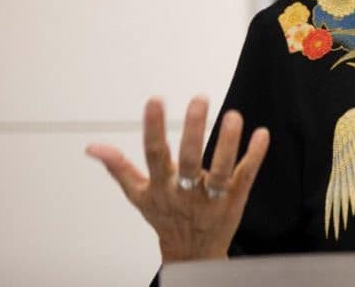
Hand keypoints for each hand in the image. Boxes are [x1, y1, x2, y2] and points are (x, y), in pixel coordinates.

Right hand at [86, 96, 268, 261]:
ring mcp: (212, 196)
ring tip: (233, 115)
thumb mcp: (138, 195)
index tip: (155, 100)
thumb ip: (119, 168)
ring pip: (220, 170)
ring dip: (227, 143)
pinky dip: (254, 155)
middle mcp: (185, 191)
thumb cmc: (166, 217)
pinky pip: (245, 175)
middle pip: (188, 160)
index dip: (153, 128)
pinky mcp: (234, 198)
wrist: (192, 254)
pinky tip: (261, 134)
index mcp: (160, 186)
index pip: (154, 154)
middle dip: (193, 131)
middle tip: (199, 100)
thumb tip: (93, 147)